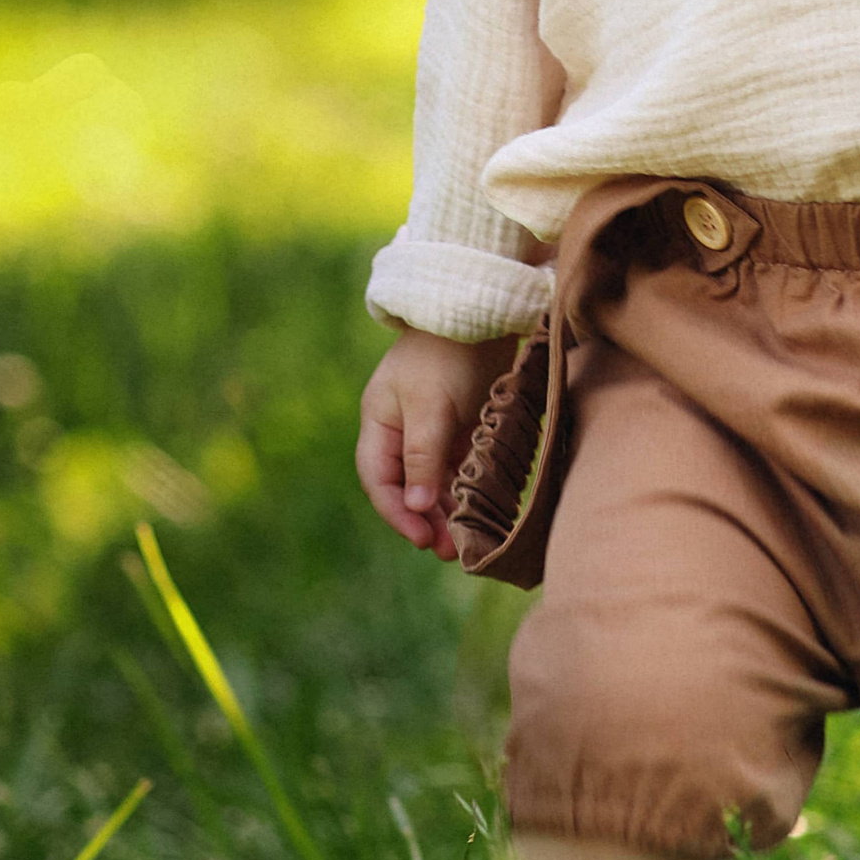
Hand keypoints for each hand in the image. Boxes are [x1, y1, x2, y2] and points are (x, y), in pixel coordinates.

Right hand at [357, 327, 518, 560]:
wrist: (480, 308)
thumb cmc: (447, 354)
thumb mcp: (430, 406)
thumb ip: (422, 455)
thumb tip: (415, 506)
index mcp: (379, 422)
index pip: (380, 480)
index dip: (397, 514)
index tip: (421, 540)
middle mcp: (401, 429)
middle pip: (406, 486)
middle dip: (424, 520)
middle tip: (447, 551)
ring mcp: (431, 427)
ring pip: (434, 480)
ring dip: (446, 509)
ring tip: (462, 540)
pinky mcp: (461, 423)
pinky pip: (458, 466)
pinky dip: (464, 489)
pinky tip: (477, 510)